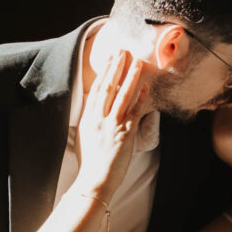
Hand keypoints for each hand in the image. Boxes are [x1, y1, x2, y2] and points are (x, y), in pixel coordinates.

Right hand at [77, 45, 149, 199]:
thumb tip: (95, 111)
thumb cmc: (90, 164)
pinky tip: (146, 85)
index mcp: (88, 118)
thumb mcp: (84, 138)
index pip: (97, 90)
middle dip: (116, 67)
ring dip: (130, 76)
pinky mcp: (125, 133)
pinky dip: (141, 97)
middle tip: (122, 50)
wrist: (94, 181)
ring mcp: (112, 124)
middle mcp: (99, 118)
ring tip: (137, 61)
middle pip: (108, 86)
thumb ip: (90, 121)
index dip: (104, 72)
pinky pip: (135, 110)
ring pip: (123, 94)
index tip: (109, 59)